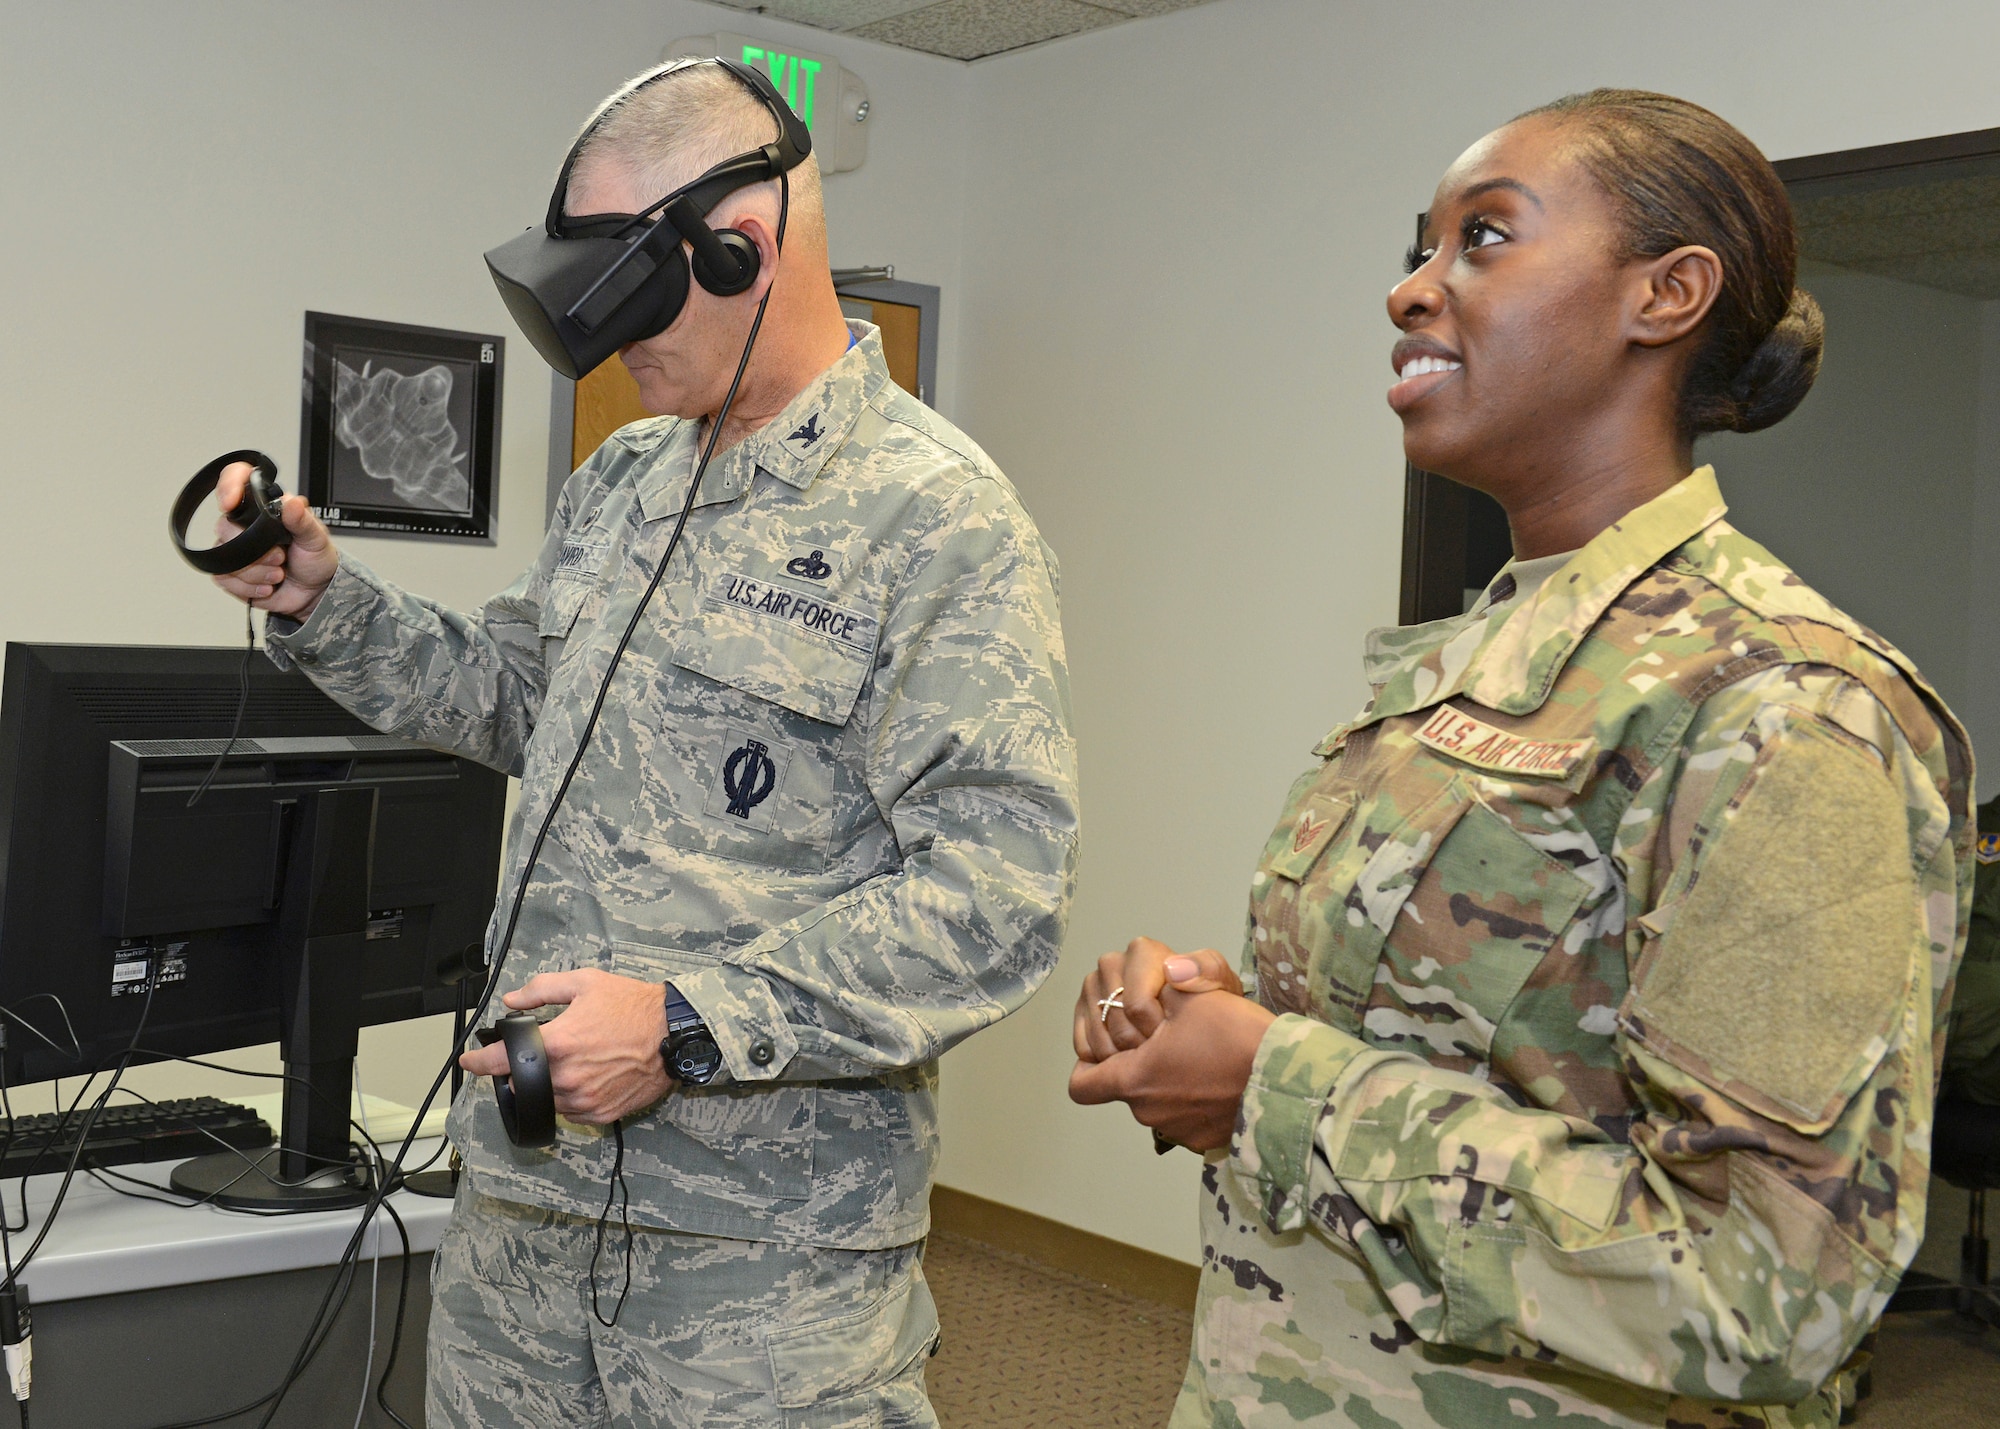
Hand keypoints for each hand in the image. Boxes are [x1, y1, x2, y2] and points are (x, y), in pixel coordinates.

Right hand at [207, 460, 340, 620]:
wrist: (315, 592)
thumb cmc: (316, 560)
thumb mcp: (317, 539)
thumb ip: (303, 520)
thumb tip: (291, 502)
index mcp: (266, 508)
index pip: (237, 481)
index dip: (228, 485)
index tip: (230, 502)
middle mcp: (247, 525)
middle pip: (225, 527)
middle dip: (255, 550)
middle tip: (281, 557)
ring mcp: (237, 548)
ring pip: (224, 556)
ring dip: (256, 571)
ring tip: (279, 573)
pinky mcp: (232, 572)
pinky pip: (223, 577)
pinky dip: (248, 586)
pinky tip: (267, 586)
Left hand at [457, 969, 672, 1123]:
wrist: (674, 1033)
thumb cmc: (634, 1007)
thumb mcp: (585, 983)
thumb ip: (542, 989)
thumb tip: (512, 1000)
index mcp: (558, 1044)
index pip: (501, 1061)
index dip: (478, 1062)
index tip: (469, 1061)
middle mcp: (567, 1077)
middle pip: (523, 1084)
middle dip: (522, 1071)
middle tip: (541, 1055)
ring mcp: (584, 1100)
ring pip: (548, 1100)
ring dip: (548, 1086)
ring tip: (572, 1063)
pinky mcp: (602, 1114)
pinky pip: (572, 1112)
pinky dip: (571, 1098)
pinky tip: (588, 1077)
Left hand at [1068, 978, 1274, 1152]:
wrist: (1289, 1086)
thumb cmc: (1235, 1039)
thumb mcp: (1194, 998)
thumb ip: (1163, 986)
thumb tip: (1164, 971)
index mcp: (1134, 1079)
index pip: (1081, 1084)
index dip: (1087, 1063)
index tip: (1107, 1046)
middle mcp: (1148, 1112)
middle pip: (1127, 1086)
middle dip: (1140, 1061)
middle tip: (1168, 1036)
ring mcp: (1177, 1132)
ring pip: (1158, 1100)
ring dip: (1170, 1078)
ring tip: (1200, 1052)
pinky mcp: (1205, 1142)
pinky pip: (1187, 1116)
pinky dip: (1195, 1097)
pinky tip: (1218, 1075)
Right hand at [1073, 938, 1241, 1063]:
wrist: (1196, 1016)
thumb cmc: (1208, 1000)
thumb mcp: (1220, 982)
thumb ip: (1206, 970)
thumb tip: (1174, 970)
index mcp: (1142, 952)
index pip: (1136, 1006)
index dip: (1155, 1031)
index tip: (1173, 1034)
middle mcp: (1112, 964)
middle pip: (1115, 1023)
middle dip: (1139, 1048)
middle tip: (1162, 1050)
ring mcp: (1093, 988)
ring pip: (1098, 1038)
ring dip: (1122, 1059)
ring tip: (1147, 1056)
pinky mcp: (1082, 1013)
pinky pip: (1083, 1048)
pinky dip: (1104, 1063)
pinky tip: (1127, 1060)